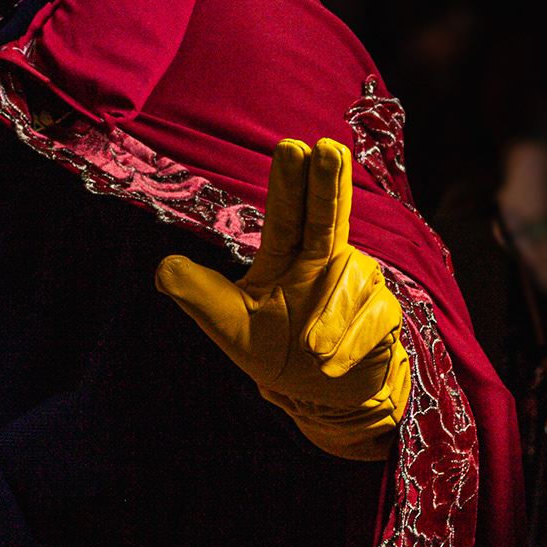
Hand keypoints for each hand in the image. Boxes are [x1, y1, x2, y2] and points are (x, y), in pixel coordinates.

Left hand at [155, 135, 410, 460]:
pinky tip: (332, 361)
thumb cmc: (276, 352)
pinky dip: (350, 341)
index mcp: (287, 255)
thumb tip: (163, 269)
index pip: (288, 213)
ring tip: (312, 348)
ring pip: (351, 279)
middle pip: (330, 214)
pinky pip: (372, 318)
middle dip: (330, 183)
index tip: (292, 147)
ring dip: (331, 315)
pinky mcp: (383, 312)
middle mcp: (325, 258)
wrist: (324, 399)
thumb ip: (200, 296)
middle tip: (329, 149)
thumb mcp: (231, 326)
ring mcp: (358, 283)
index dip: (290, 182)